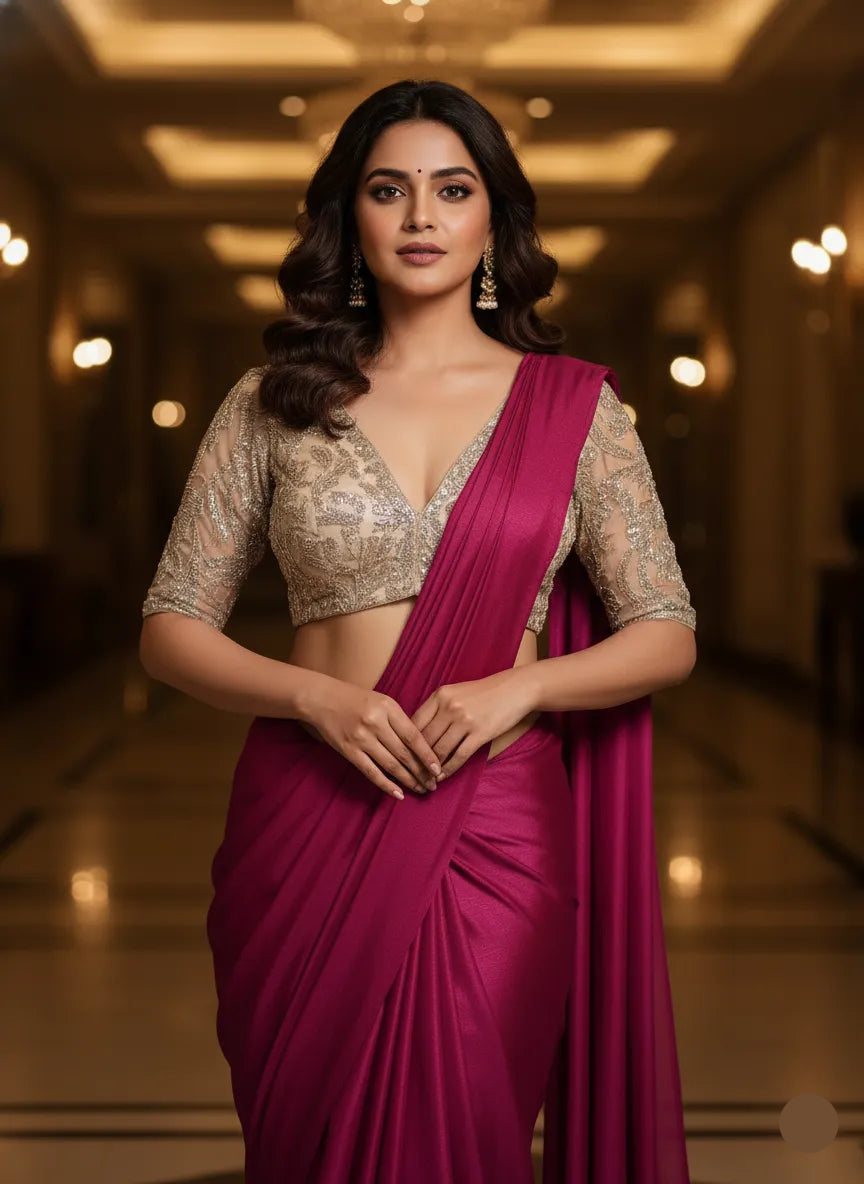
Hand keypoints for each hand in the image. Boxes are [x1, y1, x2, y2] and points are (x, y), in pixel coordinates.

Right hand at [299, 675, 441, 801]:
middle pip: (404, 753)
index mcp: (387, 708)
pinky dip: (386, 785)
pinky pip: (371, 772)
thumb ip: (400, 721)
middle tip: (433, 784)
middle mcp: (375, 724)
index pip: (413, 736)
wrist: (323, 699)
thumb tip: (422, 747)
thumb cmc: (357, 700)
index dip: (427, 755)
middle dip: (421, 772)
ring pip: (390, 765)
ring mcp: (361, 739)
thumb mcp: (383, 702)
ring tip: (421, 789)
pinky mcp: (349, 751)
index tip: (438, 769)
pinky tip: (398, 794)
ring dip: (408, 780)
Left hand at [410, 669, 536, 780]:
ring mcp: (465, 720)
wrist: (515, 689)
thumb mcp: (456, 693)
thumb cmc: (484, 693)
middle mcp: (449, 707)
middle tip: (410, 775)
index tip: (401, 757)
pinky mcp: (480, 733)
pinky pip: (459, 756)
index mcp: (440, 695)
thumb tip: (417, 732)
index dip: (406, 743)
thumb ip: (437, 708)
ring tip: (425, 779)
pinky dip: (448, 769)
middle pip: (425, 739)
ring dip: (431, 768)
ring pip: (440, 750)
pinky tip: (442, 777)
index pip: (414, 723)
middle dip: (416, 760)